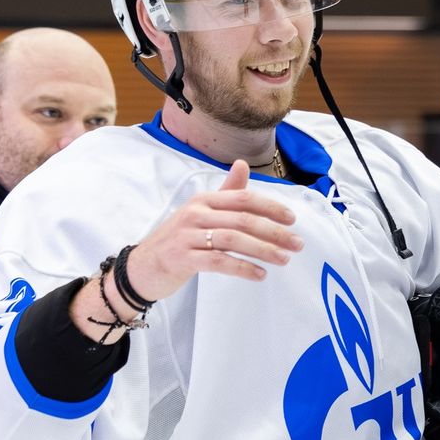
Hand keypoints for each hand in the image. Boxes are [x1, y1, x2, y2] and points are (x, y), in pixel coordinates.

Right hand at [129, 160, 304, 297]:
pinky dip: (242, 267)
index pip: (243, 198)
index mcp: (203, 200)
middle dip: (274, 232)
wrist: (141, 267)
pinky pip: (218, 261)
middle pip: (242, 219)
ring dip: (263, 250)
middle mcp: (195, 214)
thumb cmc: (176, 241)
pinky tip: (260, 275)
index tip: (292, 220)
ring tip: (284, 259)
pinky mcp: (183, 259)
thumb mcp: (199, 213)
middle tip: (297, 244)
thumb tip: (242, 164)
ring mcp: (188, 236)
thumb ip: (224, 193)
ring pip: (233, 239)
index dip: (270, 207)